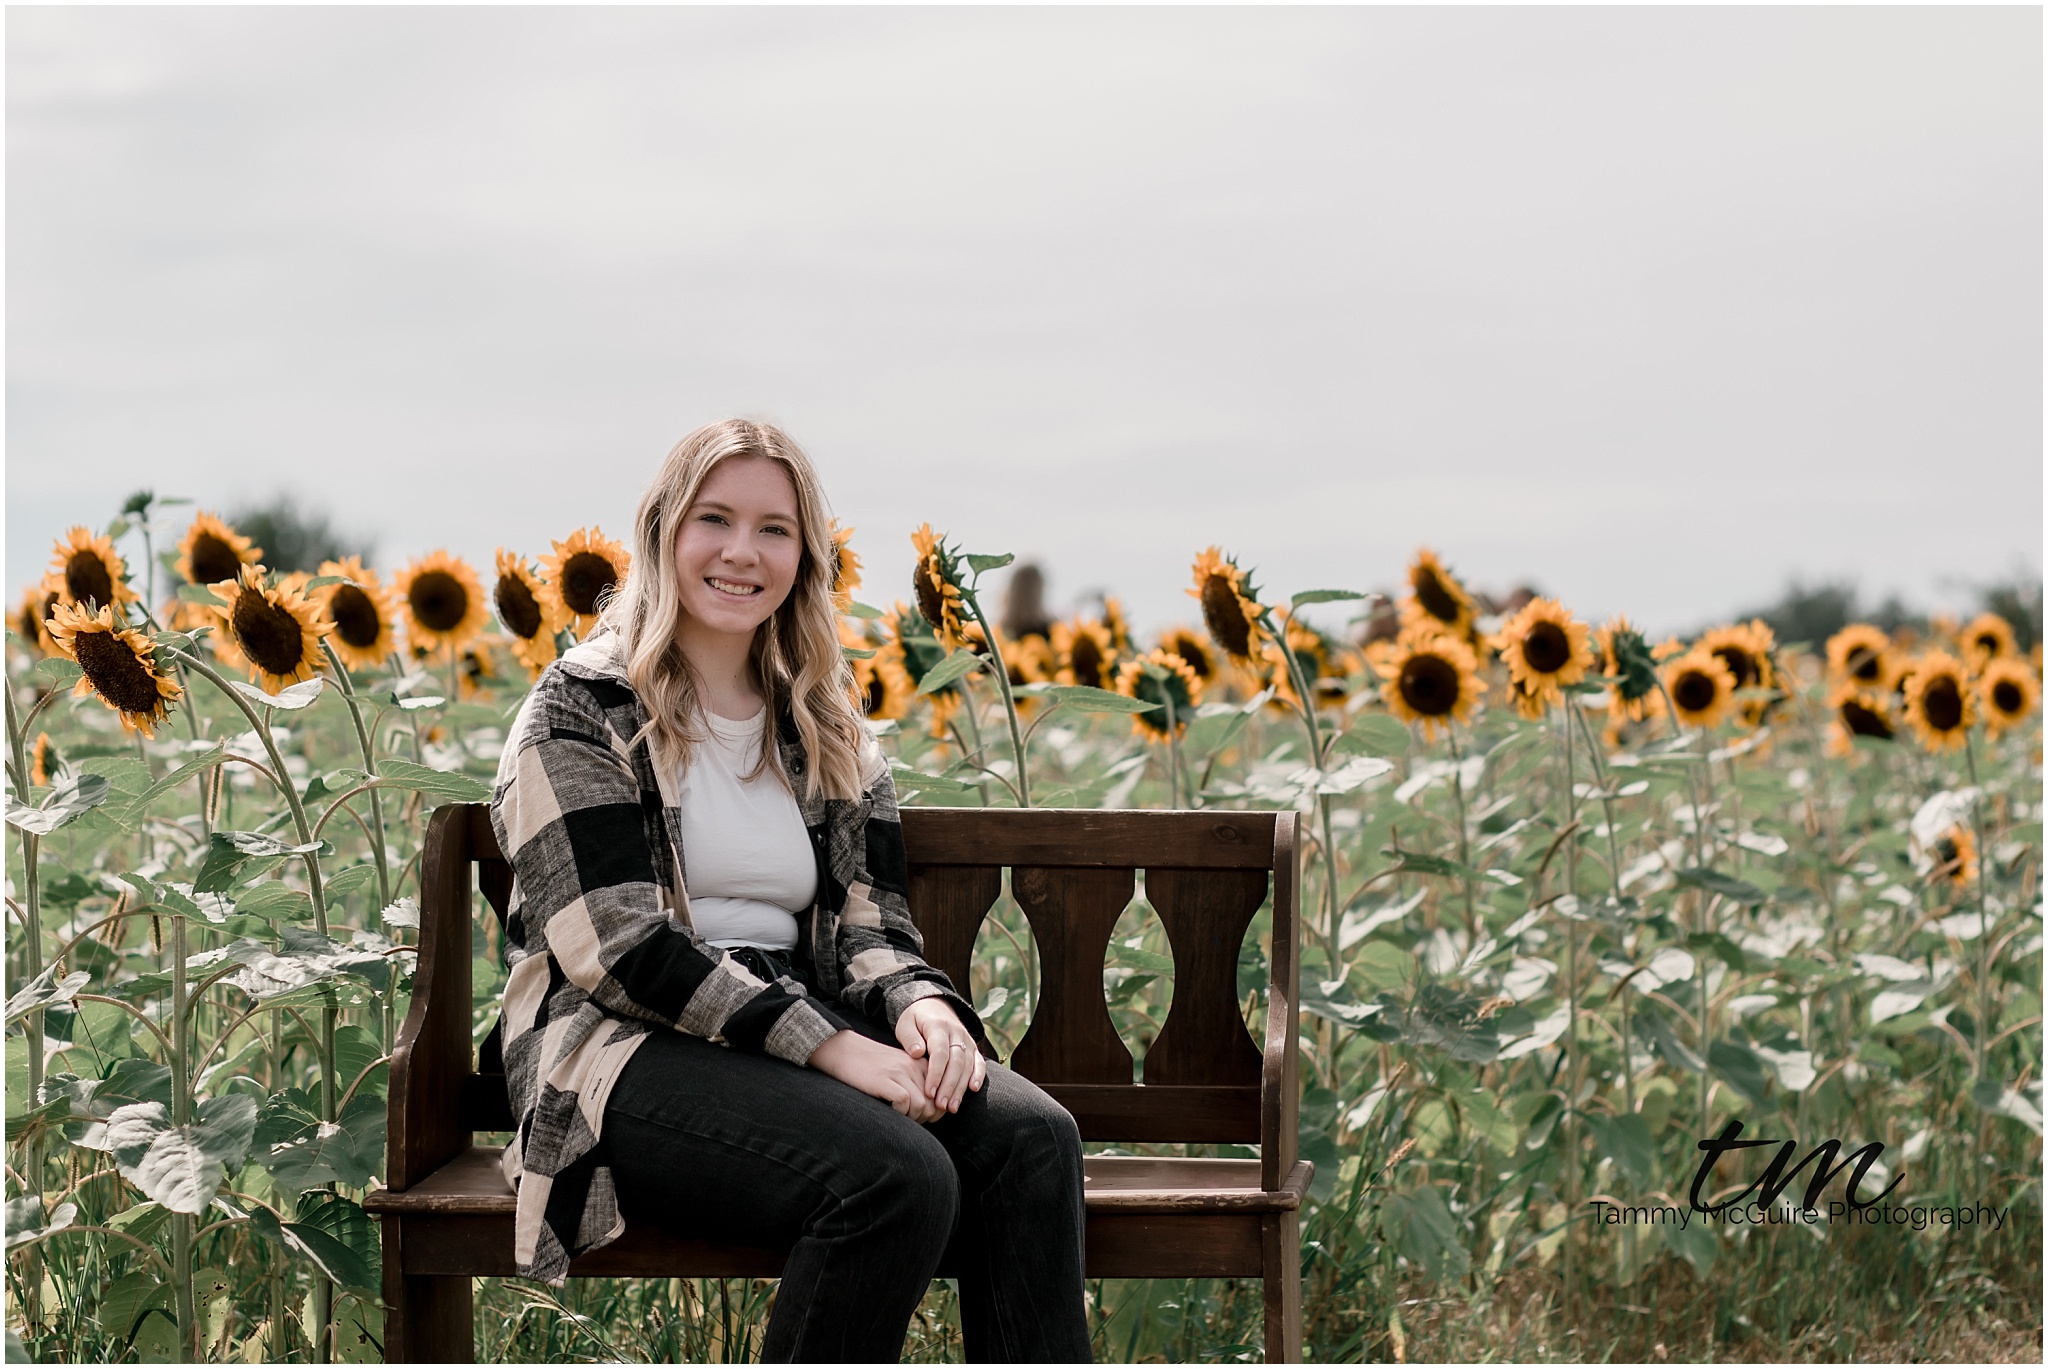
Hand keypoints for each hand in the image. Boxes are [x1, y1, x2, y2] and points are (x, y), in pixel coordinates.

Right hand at [808, 1031, 944, 1122]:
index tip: (923, 1118)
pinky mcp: (884, 1080)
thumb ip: (916, 1083)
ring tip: (900, 1118)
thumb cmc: (871, 1066)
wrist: (844, 1051)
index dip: (936, 1112)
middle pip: (934, 1103)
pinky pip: (904, 1103)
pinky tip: (890, 1111)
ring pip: (922, 1105)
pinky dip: (900, 1113)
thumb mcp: (899, 1069)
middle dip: (924, 1119)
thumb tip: (931, 1111)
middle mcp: (914, 1066)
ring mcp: (899, 1072)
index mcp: (920, 1063)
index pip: (942, 1093)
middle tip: (910, 1121)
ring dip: (912, 1119)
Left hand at [895, 998, 986, 1114]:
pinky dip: (978, 1076)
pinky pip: (979, 1062)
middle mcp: (956, 1032)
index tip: (929, 1092)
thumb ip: (909, 1038)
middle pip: (956, 1062)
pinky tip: (973, 1090)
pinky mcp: (973, 1046)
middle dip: (949, 1086)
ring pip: (968, 1065)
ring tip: (952, 1107)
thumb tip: (917, 1052)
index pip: (940, 1052)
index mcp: (938, 1026)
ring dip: (960, 1087)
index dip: (936, 1074)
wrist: (933, 1005)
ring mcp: (967, 1039)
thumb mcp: (905, 1024)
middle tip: (940, 1106)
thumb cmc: (915, 1020)